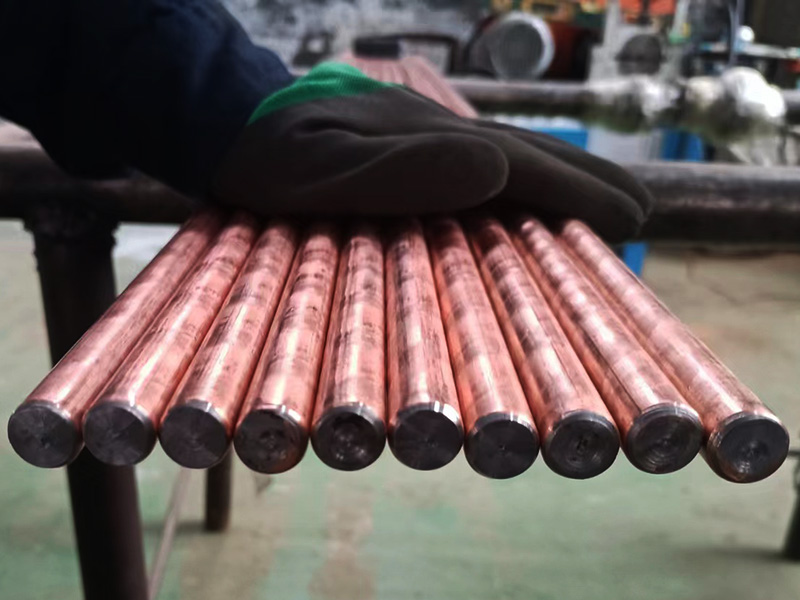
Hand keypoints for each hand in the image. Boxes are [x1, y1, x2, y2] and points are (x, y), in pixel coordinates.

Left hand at [212, 63, 652, 240]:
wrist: (226, 121)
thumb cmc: (266, 157)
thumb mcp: (320, 172)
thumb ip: (399, 169)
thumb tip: (495, 167)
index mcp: (428, 140)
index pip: (522, 165)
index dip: (578, 193)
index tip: (629, 221)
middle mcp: (436, 132)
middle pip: (529, 154)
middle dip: (587, 183)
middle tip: (639, 215)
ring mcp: (422, 134)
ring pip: (510, 153)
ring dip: (561, 179)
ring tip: (601, 205)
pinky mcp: (406, 144)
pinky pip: (479, 160)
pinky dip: (519, 179)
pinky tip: (522, 195)